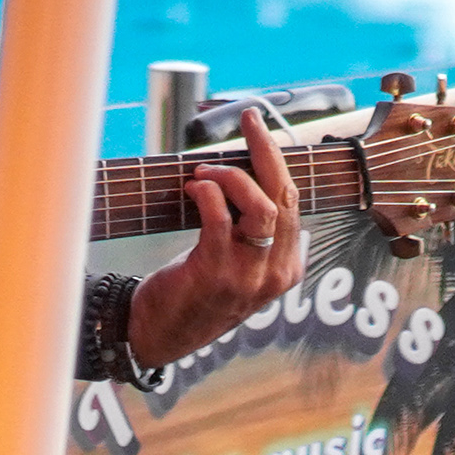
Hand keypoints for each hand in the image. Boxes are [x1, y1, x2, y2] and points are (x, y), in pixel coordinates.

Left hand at [127, 109, 300, 371]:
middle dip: (267, 150)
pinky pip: (219, 218)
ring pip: (260, 207)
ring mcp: (248, 276)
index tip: (258, 130)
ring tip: (205, 173)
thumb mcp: (239, 264)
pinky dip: (207, 194)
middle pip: (284, 197)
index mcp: (287, 267)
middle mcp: (275, 273)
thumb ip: (251, 230)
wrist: (162, 334)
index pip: (292, 202)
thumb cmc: (197, 289)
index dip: (276, 160)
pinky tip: (193, 189)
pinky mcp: (215, 273)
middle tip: (249, 121)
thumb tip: (244, 169)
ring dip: (231, 177)